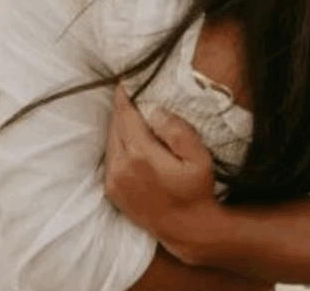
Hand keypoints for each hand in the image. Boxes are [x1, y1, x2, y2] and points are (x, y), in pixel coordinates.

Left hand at [105, 86, 220, 264]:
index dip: (123, 96)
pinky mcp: (112, 190)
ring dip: (119, 125)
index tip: (123, 81)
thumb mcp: (199, 158)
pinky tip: (131, 140)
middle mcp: (122, 167)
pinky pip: (110, 157)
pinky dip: (118, 143)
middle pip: (115, 125)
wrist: (187, 229)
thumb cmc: (197, 191)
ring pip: (111, 140)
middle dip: (122, 108)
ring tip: (132, 114)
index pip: (126, 115)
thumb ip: (177, 131)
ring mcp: (114, 180)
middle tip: (130, 94)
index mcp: (142, 155)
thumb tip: (154, 111)